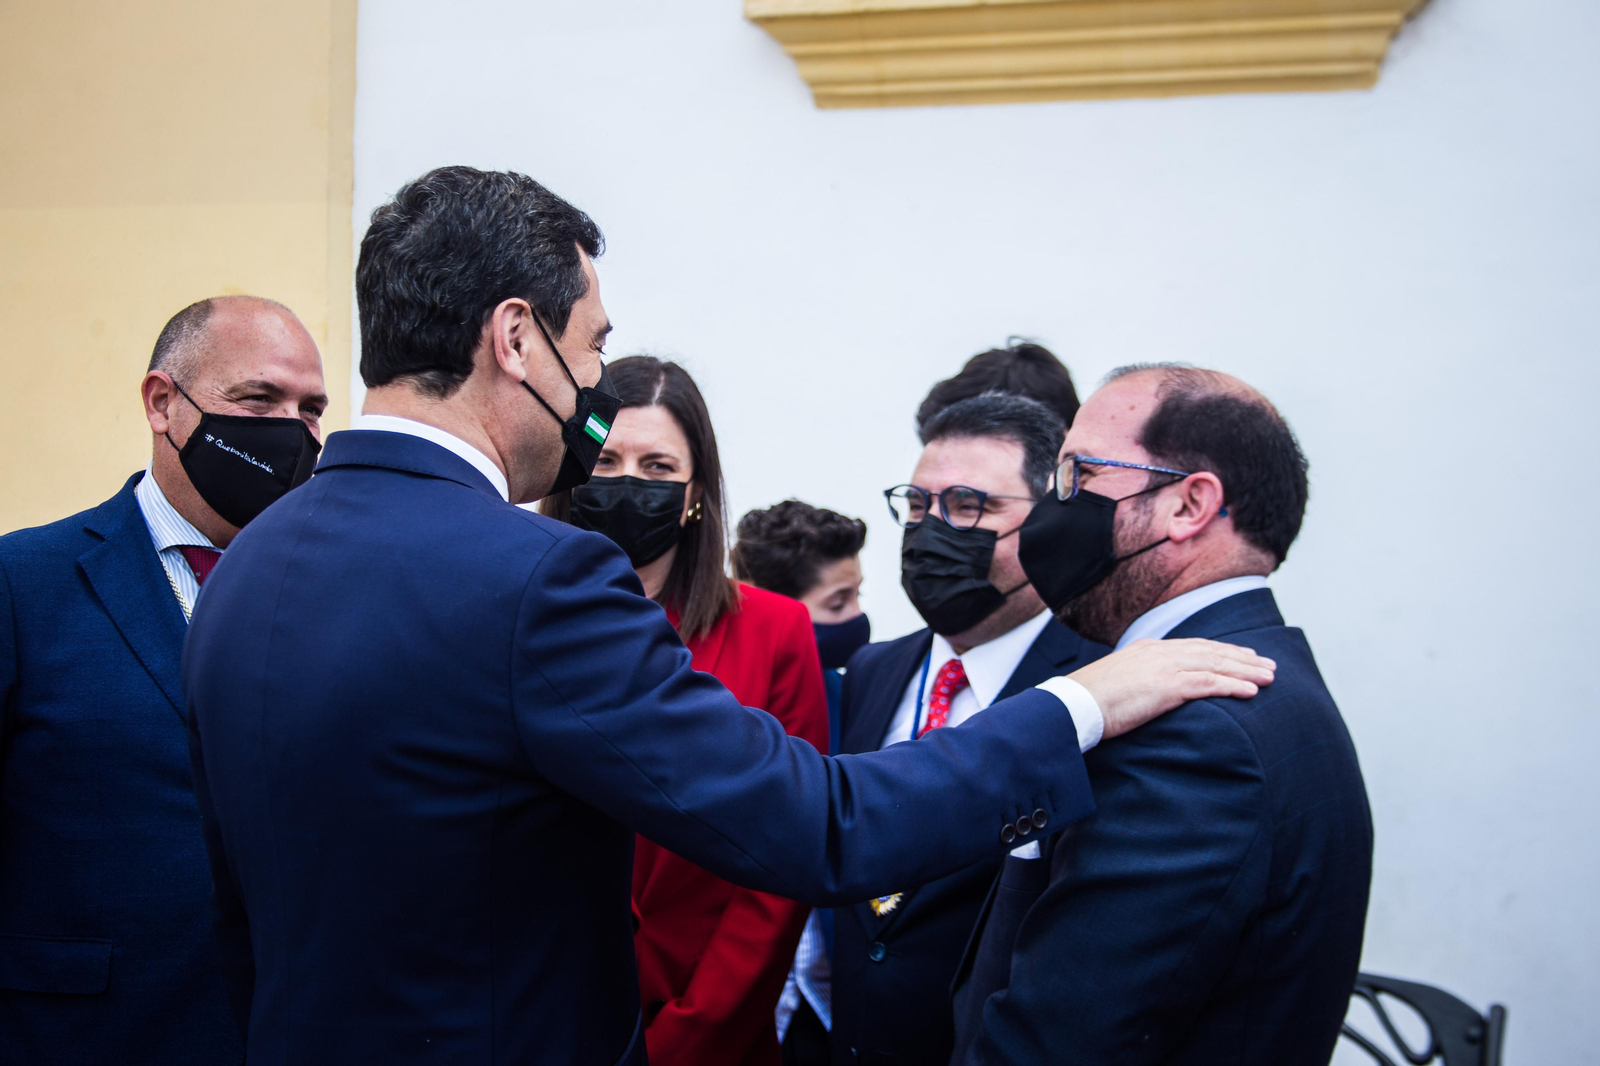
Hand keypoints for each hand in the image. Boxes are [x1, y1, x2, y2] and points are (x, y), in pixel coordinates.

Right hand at [1069, 639, 1275, 739]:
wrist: (1073, 705)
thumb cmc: (1088, 701)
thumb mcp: (1118, 683)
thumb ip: (1139, 681)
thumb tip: (1149, 692)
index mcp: (1148, 650)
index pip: (1194, 647)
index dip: (1223, 651)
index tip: (1244, 656)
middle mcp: (1160, 652)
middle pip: (1211, 652)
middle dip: (1243, 658)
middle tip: (1269, 665)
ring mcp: (1164, 668)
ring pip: (1215, 665)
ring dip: (1246, 671)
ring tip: (1270, 677)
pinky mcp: (1166, 687)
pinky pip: (1208, 684)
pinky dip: (1232, 686)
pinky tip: (1252, 692)